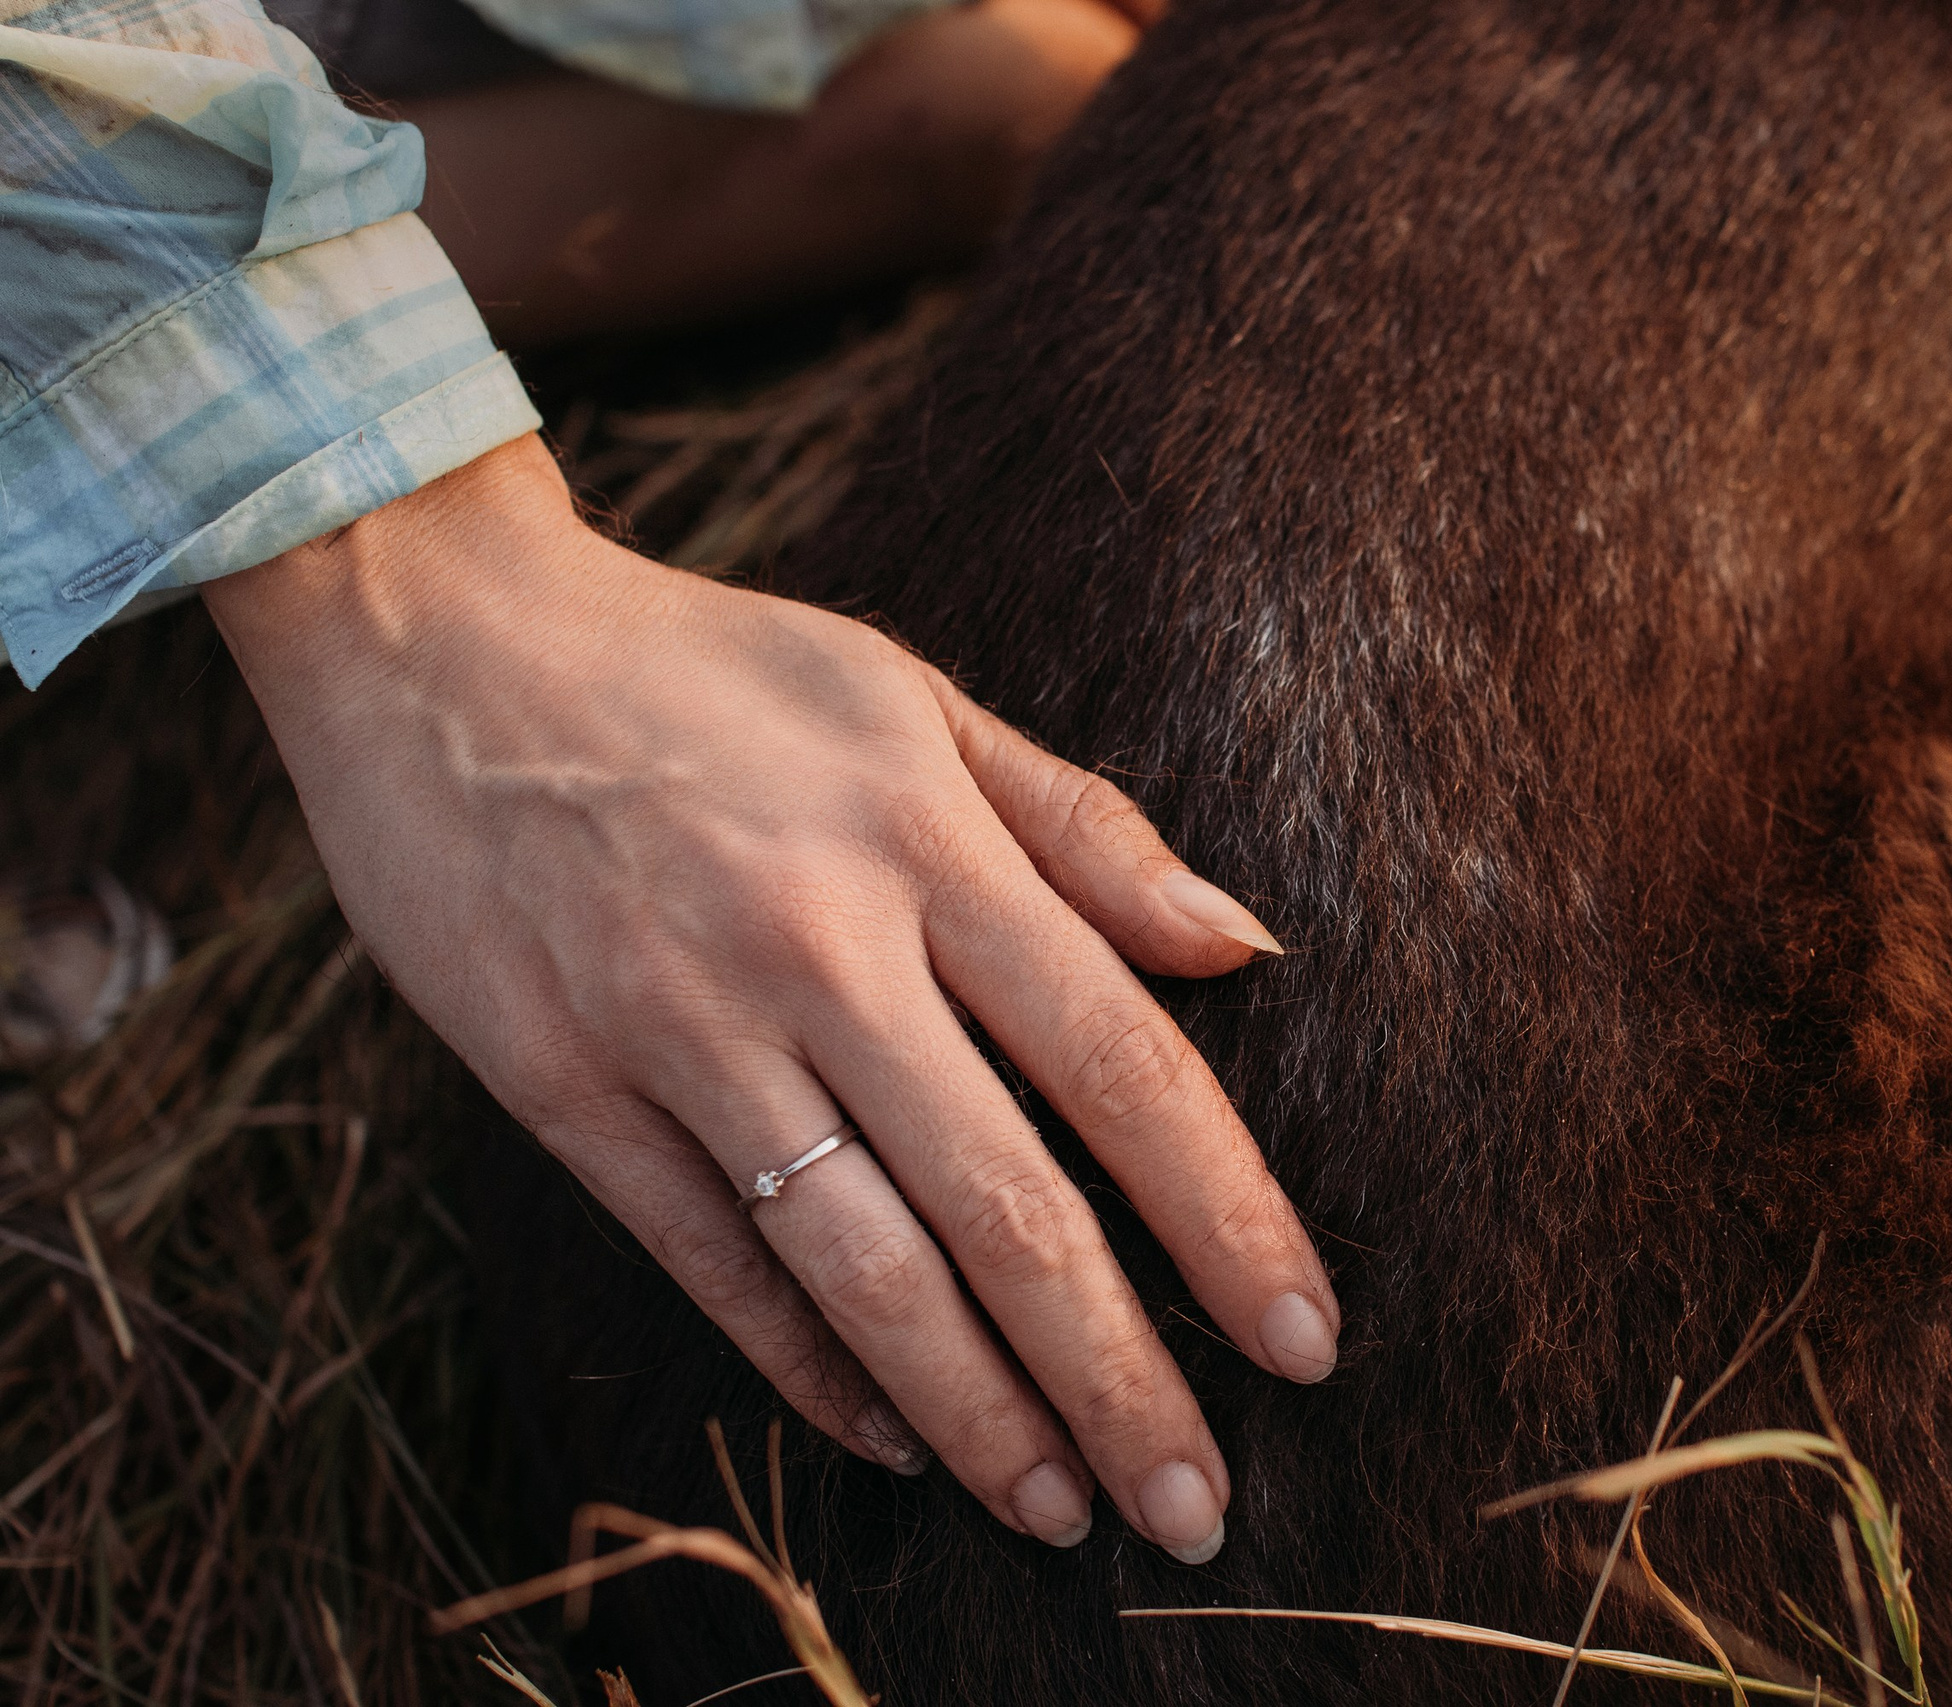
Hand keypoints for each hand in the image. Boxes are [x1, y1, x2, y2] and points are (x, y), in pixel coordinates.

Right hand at [203, 434, 1336, 1562]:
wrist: (441, 640)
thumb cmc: (710, 669)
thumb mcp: (911, 698)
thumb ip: (1083, 826)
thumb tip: (1242, 942)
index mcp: (926, 842)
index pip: (1121, 1059)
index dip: (1226, 1214)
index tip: (1304, 1337)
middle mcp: (819, 945)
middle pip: (1007, 1201)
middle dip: (1118, 1375)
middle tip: (1198, 1505)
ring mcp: (683, 1025)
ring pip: (861, 1265)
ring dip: (977, 1411)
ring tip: (1063, 1512)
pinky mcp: (563, 1086)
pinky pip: (708, 1261)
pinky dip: (806, 1367)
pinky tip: (895, 1436)